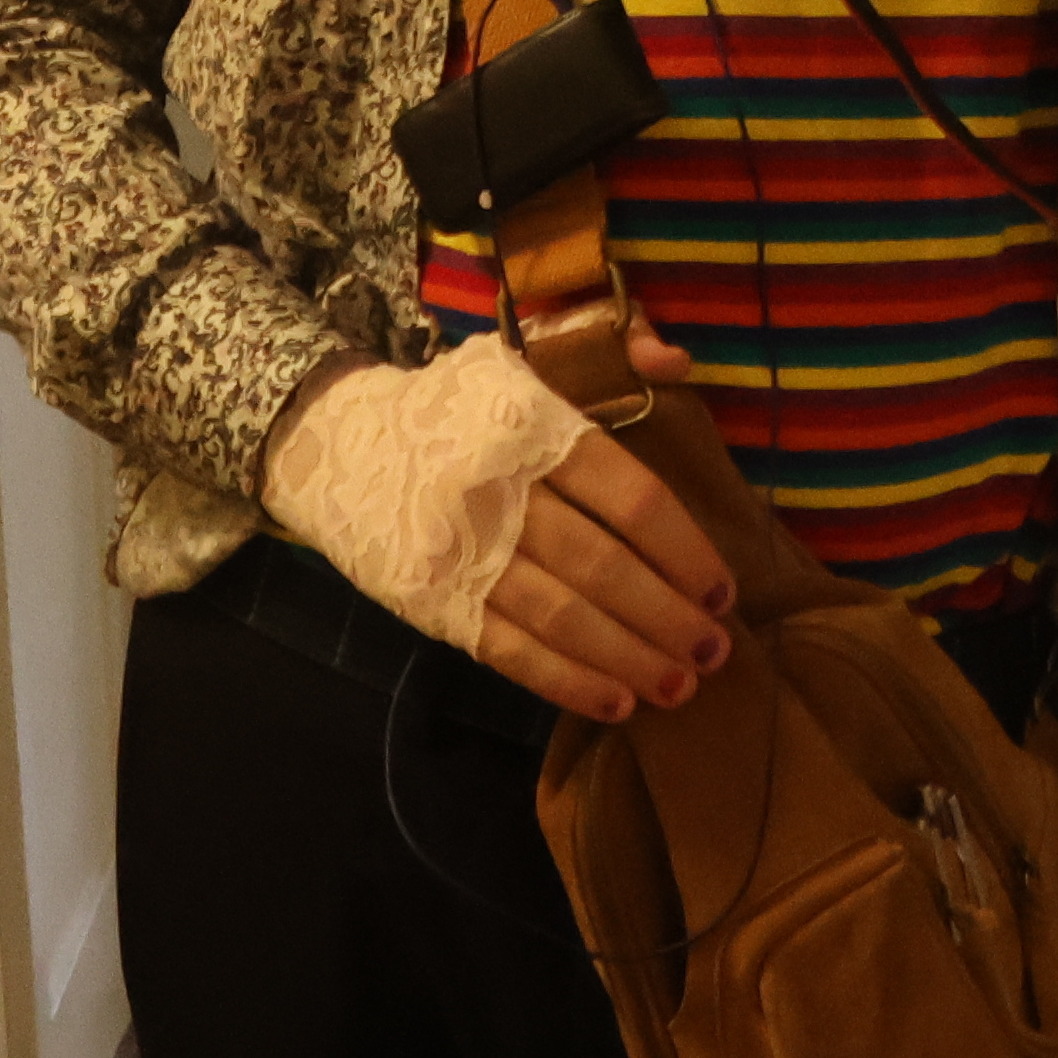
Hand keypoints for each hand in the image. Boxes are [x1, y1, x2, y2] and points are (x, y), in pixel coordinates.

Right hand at [260, 307, 731, 728]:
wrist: (333, 445)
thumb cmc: (452, 409)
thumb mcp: (523, 362)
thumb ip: (611, 356)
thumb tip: (679, 362)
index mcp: (531, 426)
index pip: (628, 495)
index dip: (684, 549)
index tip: (724, 588)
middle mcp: (498, 490)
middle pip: (602, 566)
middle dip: (668, 615)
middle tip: (715, 650)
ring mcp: (462, 552)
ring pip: (562, 617)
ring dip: (631, 657)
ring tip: (681, 684)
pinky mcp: (432, 603)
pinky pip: (512, 652)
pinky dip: (569, 683)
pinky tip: (618, 701)